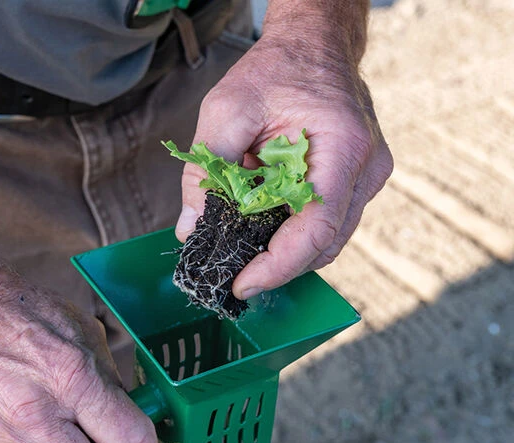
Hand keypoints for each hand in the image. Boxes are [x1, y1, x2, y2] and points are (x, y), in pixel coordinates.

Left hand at [175, 28, 392, 298]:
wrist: (314, 44)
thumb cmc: (276, 69)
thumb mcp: (226, 109)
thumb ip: (206, 169)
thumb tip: (189, 228)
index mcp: (343, 148)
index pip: (316, 230)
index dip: (277, 267)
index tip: (241, 285)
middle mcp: (365, 170)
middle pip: (323, 246)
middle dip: (276, 268)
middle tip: (233, 276)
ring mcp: (366, 179)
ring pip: (326, 242)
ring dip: (284, 254)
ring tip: (244, 251)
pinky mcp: (356, 184)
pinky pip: (326, 225)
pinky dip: (292, 236)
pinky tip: (263, 231)